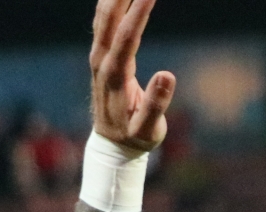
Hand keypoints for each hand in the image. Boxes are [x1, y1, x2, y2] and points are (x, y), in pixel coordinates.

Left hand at [90, 0, 176, 152]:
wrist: (111, 144)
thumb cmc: (134, 137)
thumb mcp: (147, 131)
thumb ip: (156, 105)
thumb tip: (168, 75)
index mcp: (114, 77)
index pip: (127, 36)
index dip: (138, 11)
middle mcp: (101, 61)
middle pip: (109, 18)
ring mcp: (98, 56)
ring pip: (103, 15)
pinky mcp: (100, 54)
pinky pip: (103, 20)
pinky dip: (110, 2)